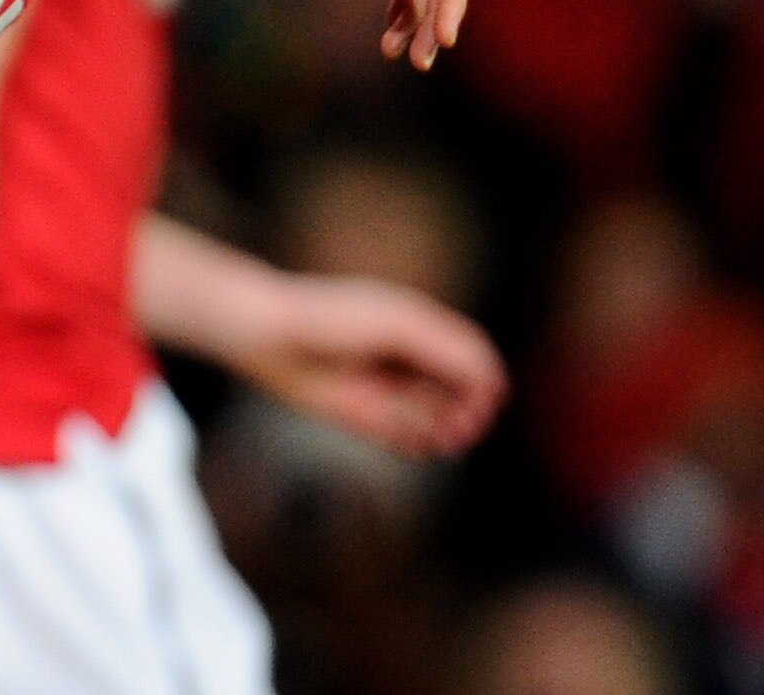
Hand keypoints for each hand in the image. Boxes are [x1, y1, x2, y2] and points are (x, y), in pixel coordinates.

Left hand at [227, 272, 508, 457]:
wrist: (274, 338)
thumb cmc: (332, 319)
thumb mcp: (398, 326)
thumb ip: (446, 349)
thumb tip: (490, 379)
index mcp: (424, 328)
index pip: (475, 358)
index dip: (485, 382)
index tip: (482, 401)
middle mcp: (414, 361)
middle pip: (464, 395)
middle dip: (466, 413)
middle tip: (457, 426)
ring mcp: (394, 391)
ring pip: (440, 421)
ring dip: (442, 430)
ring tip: (427, 431)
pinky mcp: (373, 419)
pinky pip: (411, 442)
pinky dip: (415, 444)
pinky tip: (403, 439)